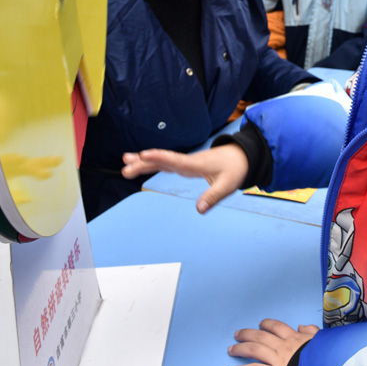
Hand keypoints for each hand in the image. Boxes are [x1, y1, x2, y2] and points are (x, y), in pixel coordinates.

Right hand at [121, 144, 248, 213]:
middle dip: (144, 163)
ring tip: (125, 162)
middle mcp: (187, 161)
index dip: (159, 157)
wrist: (241, 156)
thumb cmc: (235, 168)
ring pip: (161, 160)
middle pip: (162, 161)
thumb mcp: (227, 185)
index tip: (144, 155)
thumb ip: (213, 197)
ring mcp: (185, 162)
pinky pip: (165, 162)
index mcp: (195, 164)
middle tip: (126, 168)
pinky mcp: (185, 164)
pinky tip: (142, 163)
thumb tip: (199, 210)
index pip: (174, 160)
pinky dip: (153, 162)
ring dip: (144, 161)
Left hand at [228, 319, 318, 365]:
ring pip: (254, 350)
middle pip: (261, 336)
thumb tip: (302, 326)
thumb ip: (311, 332)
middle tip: (237, 334)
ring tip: (231, 349)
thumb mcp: (320, 340)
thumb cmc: (323, 356)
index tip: (260, 324)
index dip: (267, 324)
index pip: (278, 327)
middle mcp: (283, 346)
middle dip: (247, 334)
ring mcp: (277, 359)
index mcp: (295, 338)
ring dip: (241, 349)